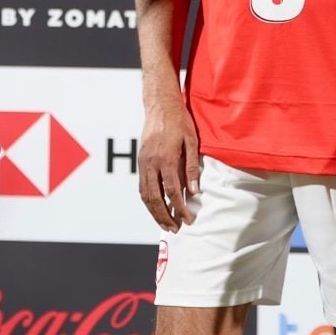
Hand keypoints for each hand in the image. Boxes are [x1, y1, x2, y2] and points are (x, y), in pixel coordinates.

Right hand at [137, 97, 201, 233]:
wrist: (160, 106)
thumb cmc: (179, 121)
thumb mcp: (191, 142)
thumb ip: (192, 168)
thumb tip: (195, 191)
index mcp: (166, 158)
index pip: (173, 191)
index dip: (180, 208)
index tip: (188, 219)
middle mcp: (151, 163)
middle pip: (155, 198)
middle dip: (165, 216)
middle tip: (175, 229)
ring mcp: (143, 163)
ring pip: (145, 195)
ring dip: (154, 212)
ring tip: (165, 223)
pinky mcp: (140, 162)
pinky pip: (142, 186)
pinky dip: (148, 201)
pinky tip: (156, 208)